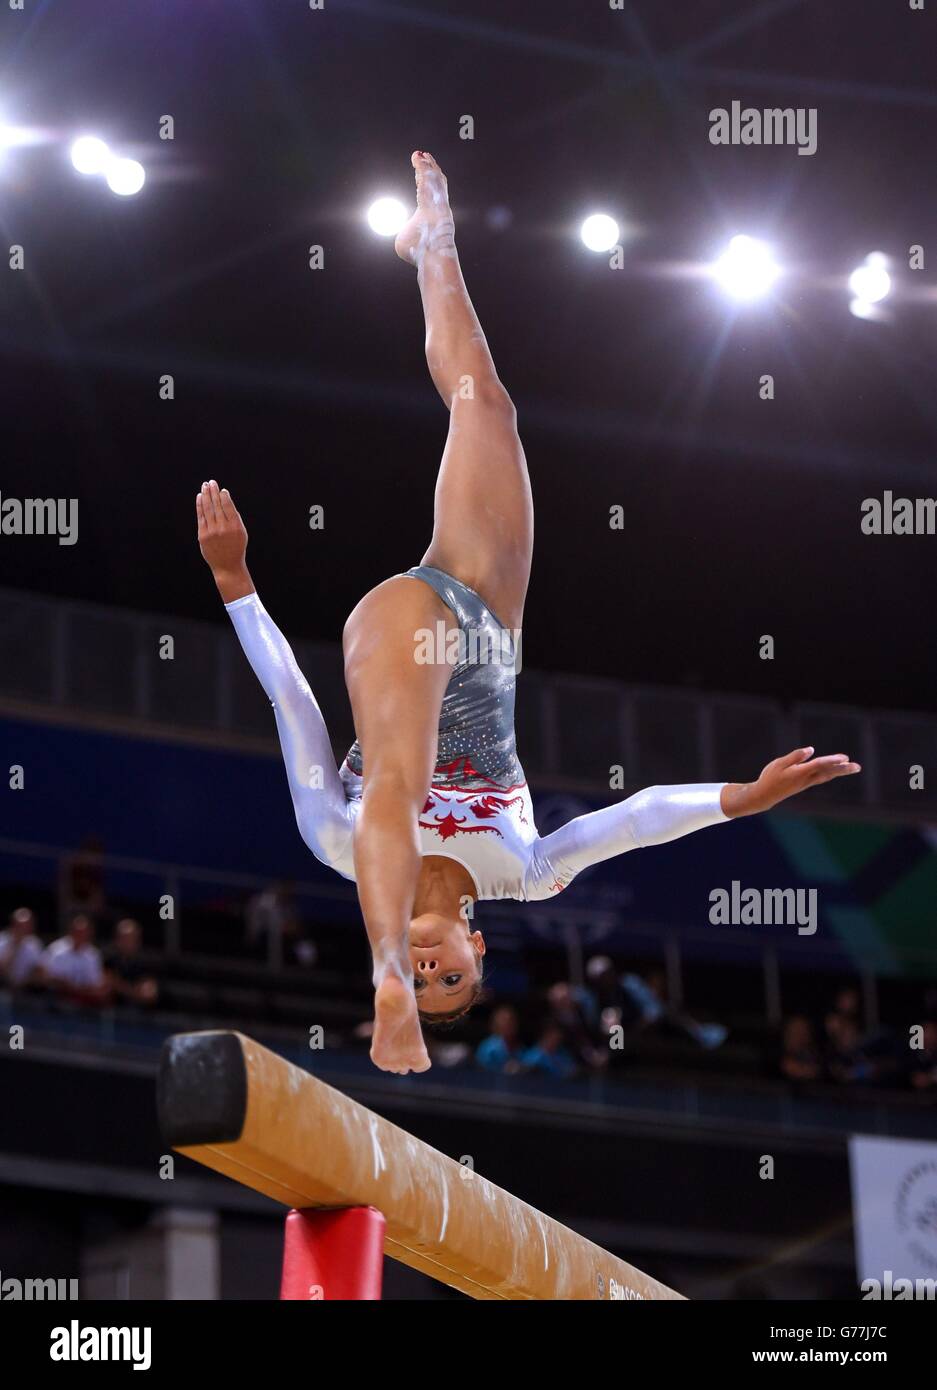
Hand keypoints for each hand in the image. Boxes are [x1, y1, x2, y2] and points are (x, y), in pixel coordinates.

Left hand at [196, 480, 252, 601]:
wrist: (227, 566)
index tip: (222, 490)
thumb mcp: (242, 533)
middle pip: (217, 505)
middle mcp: (223, 528)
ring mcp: (212, 531)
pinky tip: (200, 497)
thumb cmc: (236, 548)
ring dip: (205, 495)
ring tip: (205, 486)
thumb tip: (226, 500)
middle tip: (211, 482)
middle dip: (213, 491)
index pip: (228, 506)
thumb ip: (235, 518)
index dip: (224, 496)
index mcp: (235, 526)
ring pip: (207, 508)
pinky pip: (200, 516)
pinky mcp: (202, 535)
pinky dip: (200, 505)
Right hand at [721, 746, 860, 817]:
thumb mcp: (778, 764)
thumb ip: (795, 757)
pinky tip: (837, 770)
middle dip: (843, 769)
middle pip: (828, 772)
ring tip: (853, 767)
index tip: (844, 758)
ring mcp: (806, 782)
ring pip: (827, 775)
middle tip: (857, 767)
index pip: (819, 765)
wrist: (764, 796)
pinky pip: (822, 777)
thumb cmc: (769, 778)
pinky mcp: (805, 784)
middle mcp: (806, 779)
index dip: (832, 760)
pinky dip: (832, 773)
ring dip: (841, 771)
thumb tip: (811, 750)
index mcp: (799, 773)